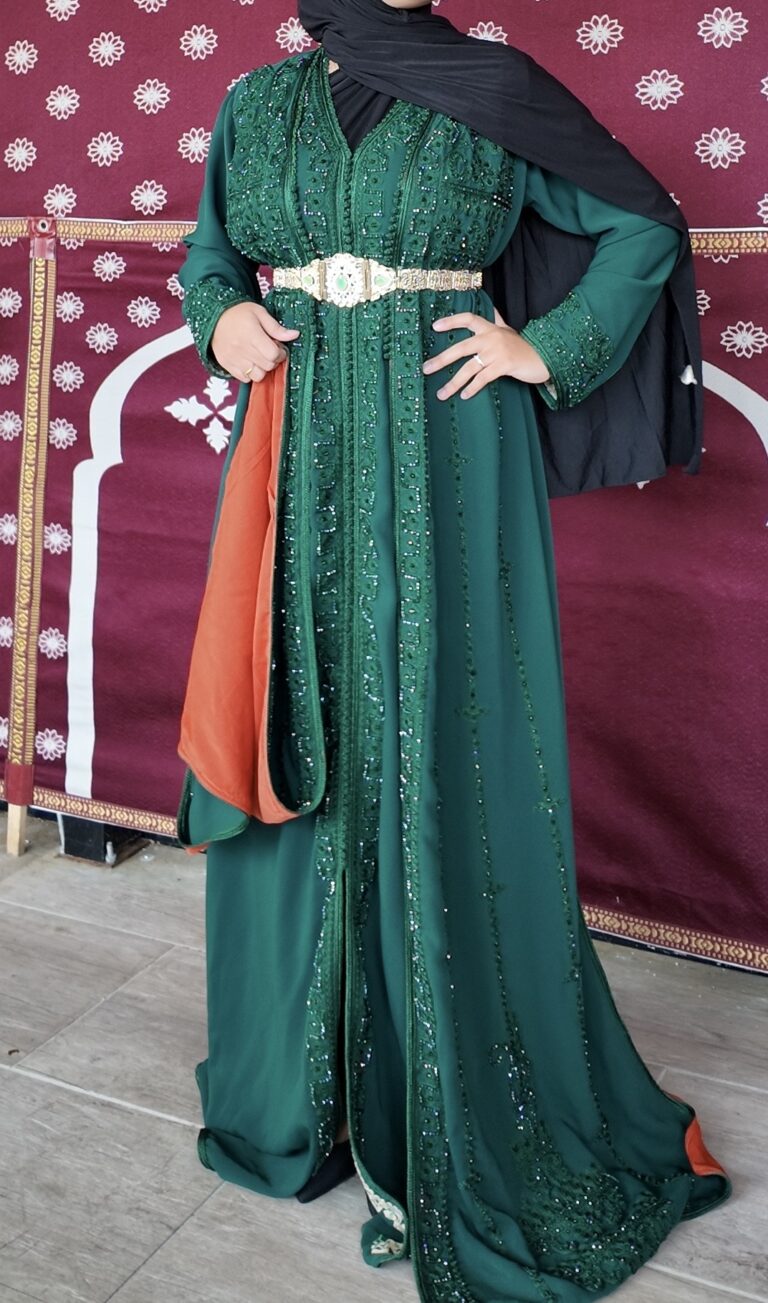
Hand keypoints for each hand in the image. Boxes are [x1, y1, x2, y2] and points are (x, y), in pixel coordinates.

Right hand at [211, 302, 299, 382]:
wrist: (214, 316)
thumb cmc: (238, 313)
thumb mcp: (259, 313)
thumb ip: (276, 327)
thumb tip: (294, 335)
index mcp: (251, 334)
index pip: (273, 354)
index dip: (280, 352)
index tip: (278, 347)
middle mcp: (241, 348)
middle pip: (267, 366)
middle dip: (273, 360)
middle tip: (269, 351)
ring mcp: (233, 358)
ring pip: (257, 376)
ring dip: (262, 369)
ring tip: (259, 357)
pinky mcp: (226, 365)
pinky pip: (244, 378)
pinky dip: (250, 373)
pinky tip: (249, 361)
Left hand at [422, 307, 549, 400]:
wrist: (544, 357)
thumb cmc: (524, 347)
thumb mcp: (509, 330)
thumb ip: (498, 320)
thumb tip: (492, 308)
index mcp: (490, 328)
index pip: (468, 319)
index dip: (451, 321)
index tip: (434, 327)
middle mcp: (491, 337)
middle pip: (461, 347)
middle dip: (441, 359)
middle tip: (426, 369)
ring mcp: (497, 351)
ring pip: (469, 368)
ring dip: (453, 382)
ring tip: (441, 393)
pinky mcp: (504, 365)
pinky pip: (483, 378)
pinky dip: (472, 387)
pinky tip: (464, 395)